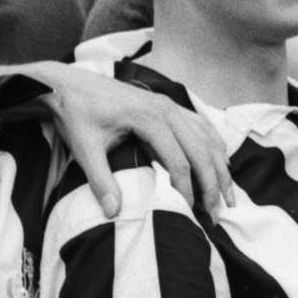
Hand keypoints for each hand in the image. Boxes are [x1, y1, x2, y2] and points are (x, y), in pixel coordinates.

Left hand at [22, 61, 233, 220]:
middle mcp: (167, 108)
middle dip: (213, 183)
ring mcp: (170, 105)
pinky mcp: (168, 105)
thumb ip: (100, 181)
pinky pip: (201, 126)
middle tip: (217, 213)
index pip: (179, 161)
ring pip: (207, 138)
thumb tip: (114, 213)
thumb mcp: (84, 148)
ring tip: (228, 195)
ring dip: (220, 167)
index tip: (188, 212)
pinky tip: (221, 164)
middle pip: (201, 150)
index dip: (187, 189)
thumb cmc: (77, 114)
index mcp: (149, 118)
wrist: (69, 84)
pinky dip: (215, 147)